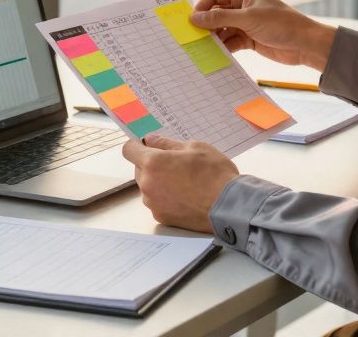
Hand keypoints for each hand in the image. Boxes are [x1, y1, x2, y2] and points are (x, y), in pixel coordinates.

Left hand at [121, 136, 237, 232]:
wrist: (229, 205)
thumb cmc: (214, 173)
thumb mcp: (194, 147)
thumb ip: (167, 143)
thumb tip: (150, 140)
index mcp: (153, 163)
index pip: (128, 150)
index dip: (137, 145)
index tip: (147, 146)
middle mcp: (147, 184)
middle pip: (138, 169)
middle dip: (151, 164)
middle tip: (175, 164)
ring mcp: (153, 203)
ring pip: (148, 186)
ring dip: (158, 181)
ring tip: (183, 181)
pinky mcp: (161, 217)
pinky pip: (156, 202)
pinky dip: (165, 197)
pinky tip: (185, 195)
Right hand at [191, 0, 336, 70]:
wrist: (305, 44)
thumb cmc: (281, 24)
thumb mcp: (248, 19)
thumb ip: (220, 18)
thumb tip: (195, 17)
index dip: (202, 6)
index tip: (190, 21)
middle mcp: (243, 5)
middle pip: (216, 12)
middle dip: (206, 24)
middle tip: (192, 36)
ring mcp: (246, 22)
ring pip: (222, 28)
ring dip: (213, 38)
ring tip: (202, 48)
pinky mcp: (249, 38)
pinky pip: (230, 41)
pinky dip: (223, 47)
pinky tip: (215, 54)